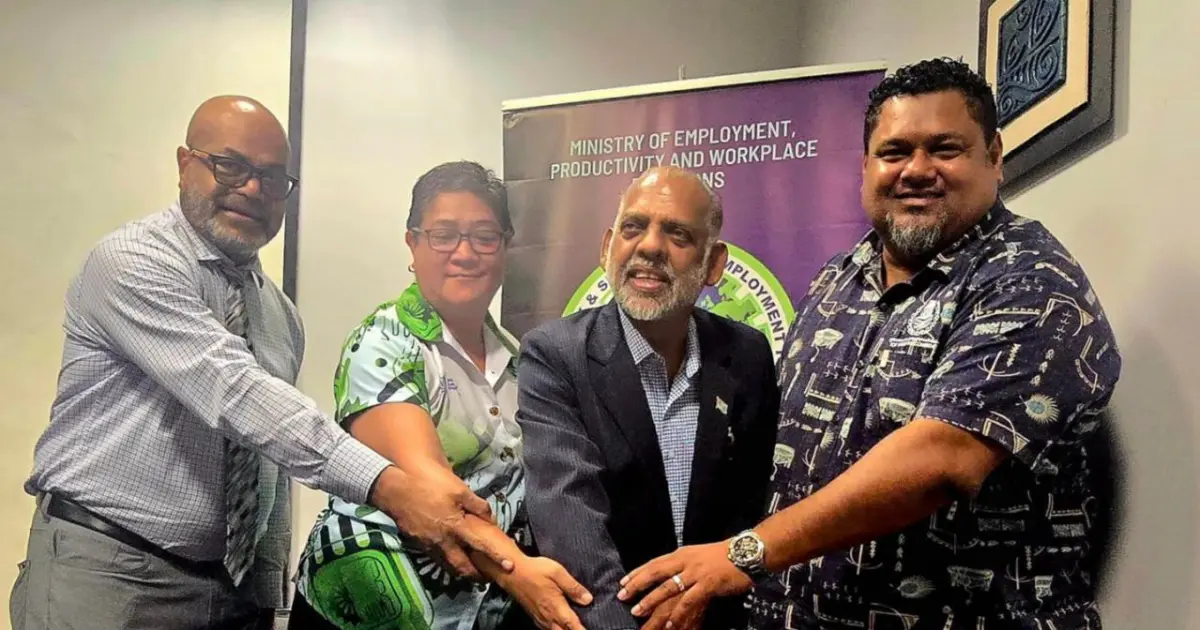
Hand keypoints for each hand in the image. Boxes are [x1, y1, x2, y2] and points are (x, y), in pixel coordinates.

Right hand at [369, 465, 511, 579]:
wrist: (397, 491)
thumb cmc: (430, 487)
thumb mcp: (459, 490)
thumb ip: (477, 505)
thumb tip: (491, 518)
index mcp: (456, 527)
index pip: (481, 546)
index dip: (497, 557)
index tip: (510, 567)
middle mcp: (444, 542)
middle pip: (463, 568)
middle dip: (476, 576)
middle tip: (487, 578)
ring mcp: (430, 546)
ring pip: (448, 566)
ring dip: (461, 572)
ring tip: (471, 572)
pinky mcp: (420, 545)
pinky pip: (437, 559)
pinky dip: (447, 562)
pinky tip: (452, 557)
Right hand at [498, 556, 592, 629]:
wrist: (512, 573)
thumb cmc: (535, 570)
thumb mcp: (557, 572)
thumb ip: (573, 587)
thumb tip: (588, 600)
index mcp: (556, 606)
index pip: (572, 625)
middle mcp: (548, 616)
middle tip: (584, 628)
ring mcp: (540, 618)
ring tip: (574, 628)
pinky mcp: (534, 616)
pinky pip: (547, 629)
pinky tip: (560, 627)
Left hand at [617, 541, 751, 627]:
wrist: (746, 552)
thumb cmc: (723, 556)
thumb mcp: (697, 555)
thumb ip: (682, 564)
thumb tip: (667, 576)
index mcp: (681, 554)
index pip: (654, 563)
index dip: (637, 572)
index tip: (622, 582)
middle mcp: (685, 561)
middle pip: (655, 573)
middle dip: (637, 585)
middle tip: (622, 596)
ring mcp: (696, 573)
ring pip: (668, 588)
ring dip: (651, 601)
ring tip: (638, 612)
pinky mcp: (708, 584)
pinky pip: (688, 601)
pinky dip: (677, 614)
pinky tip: (669, 624)